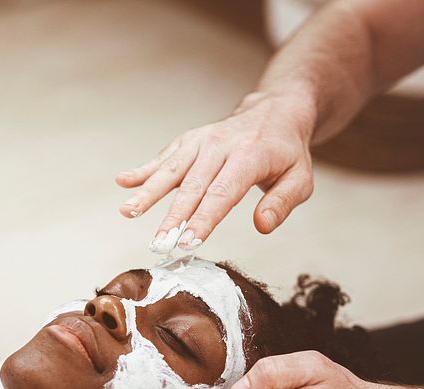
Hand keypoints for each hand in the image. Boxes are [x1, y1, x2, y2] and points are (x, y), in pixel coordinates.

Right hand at [116, 91, 314, 246]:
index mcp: (250, 156)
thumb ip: (282, 202)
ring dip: (148, 193)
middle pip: (192, 187)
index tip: (188, 241)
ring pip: (171, 171)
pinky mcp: (187, 141)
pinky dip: (142, 169)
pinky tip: (122, 181)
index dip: (203, 219)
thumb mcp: (300, 178)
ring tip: (128, 211)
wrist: (275, 110)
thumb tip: (263, 225)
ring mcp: (201, 142)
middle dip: (173, 218)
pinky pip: (163, 158)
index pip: (223, 193)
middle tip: (159, 244)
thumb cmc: (286, 152)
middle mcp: (220, 146)